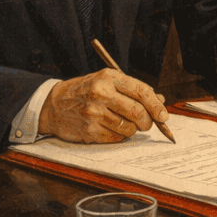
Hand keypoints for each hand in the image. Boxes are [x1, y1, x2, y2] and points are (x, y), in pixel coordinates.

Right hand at [38, 69, 167, 143]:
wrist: (53, 105)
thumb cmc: (84, 91)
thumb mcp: (107, 81)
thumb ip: (132, 90)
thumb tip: (160, 101)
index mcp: (108, 78)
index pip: (141, 91)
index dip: (157, 105)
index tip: (164, 116)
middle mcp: (101, 94)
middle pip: (138, 112)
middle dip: (148, 121)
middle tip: (148, 124)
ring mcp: (94, 113)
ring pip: (129, 127)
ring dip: (133, 128)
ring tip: (124, 122)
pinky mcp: (89, 131)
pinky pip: (116, 138)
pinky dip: (120, 135)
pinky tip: (111, 128)